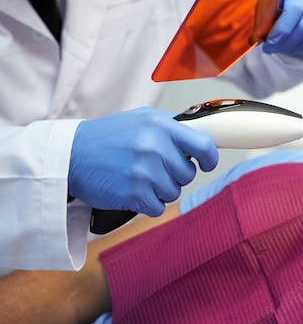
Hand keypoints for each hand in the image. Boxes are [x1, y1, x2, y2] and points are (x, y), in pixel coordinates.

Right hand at [68, 107, 218, 215]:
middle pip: (188, 173)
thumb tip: (200, 138)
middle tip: (154, 168)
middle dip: (175, 174)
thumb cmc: (106, 138)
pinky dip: (148, 203)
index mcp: (160, 125)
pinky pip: (158, 207)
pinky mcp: (135, 193)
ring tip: (140, 177)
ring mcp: (145, 171)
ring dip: (160, 189)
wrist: (70, 156)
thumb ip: (171, 127)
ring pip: (174, 191)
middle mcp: (155, 146)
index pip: (203, 145)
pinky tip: (134, 190)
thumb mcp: (141, 119)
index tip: (206, 163)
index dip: (209, 158)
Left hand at [261, 0, 302, 53]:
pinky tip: (296, 42)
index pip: (294, 9)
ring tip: (283, 46)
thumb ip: (263, 17)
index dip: (281, 30)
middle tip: (272, 48)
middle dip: (286, 43)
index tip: (269, 42)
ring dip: (295, 46)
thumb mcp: (266, 1)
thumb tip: (260, 36)